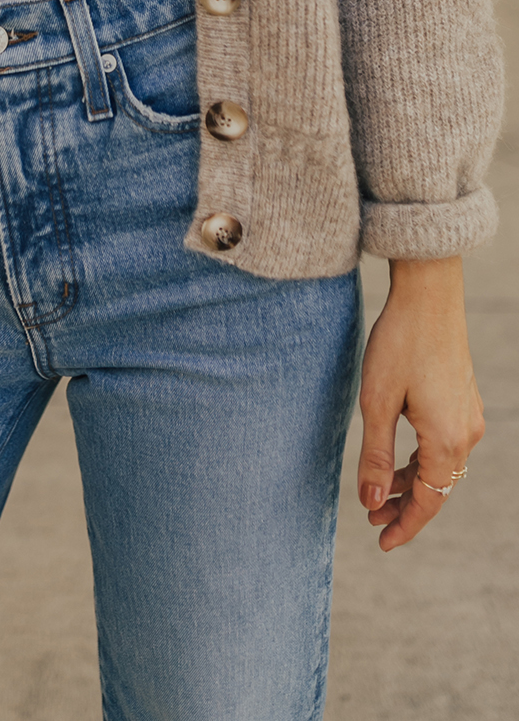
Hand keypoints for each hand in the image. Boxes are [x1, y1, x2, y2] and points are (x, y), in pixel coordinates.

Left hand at [358, 256, 483, 550]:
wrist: (428, 297)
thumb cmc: (398, 345)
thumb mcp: (376, 404)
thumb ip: (376, 457)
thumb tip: (373, 503)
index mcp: (447, 440)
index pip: (429, 501)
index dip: (405, 526)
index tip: (381, 543)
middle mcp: (466, 433)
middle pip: (438, 487)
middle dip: (405, 506)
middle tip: (371, 519)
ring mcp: (469, 416)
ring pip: (441, 466)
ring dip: (412, 481)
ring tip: (379, 492)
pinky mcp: (463, 400)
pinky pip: (445, 445)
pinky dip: (421, 459)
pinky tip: (397, 457)